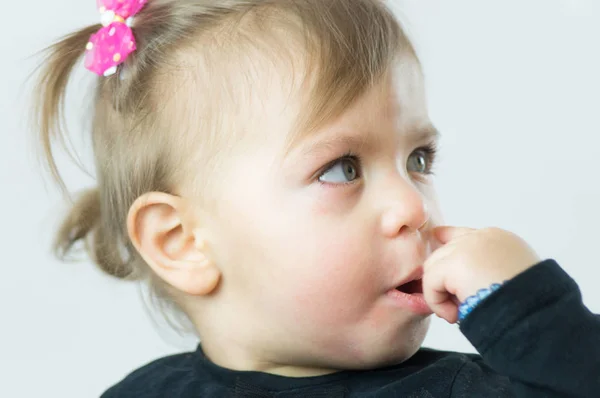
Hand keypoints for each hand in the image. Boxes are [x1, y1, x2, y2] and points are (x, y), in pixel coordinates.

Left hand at [423, 226, 540, 322]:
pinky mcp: (454, 264)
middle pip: (442, 253)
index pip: (461, 234)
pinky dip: (438, 304)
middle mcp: (482, 237)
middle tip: (458, 308)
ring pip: (434, 269)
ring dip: (441, 296)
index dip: (446, 241)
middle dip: (443, 281)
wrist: (538, 315)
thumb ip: (487, 271)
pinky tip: (455, 316)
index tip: (437, 242)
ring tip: (459, 315)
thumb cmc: (530, 306)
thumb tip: (462, 281)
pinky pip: (430, 283)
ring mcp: (467, 247)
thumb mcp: (512, 279)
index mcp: (498, 239)